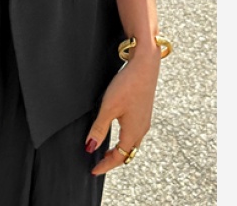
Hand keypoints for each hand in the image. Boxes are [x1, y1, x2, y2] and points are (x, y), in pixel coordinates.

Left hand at [84, 47, 160, 174]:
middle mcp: (141, 129)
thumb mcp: (108, 108)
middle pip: (127, 152)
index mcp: (133, 132)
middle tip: (98, 162)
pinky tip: (116, 131)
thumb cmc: (127, 85)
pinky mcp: (143, 111)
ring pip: (131, 143)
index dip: (105, 165)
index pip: (119, 157)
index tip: (94, 170)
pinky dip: (124, 139)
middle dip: (113, 159)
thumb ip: (99, 128)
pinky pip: (134, 132)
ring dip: (119, 149)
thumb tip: (91, 147)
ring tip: (105, 150)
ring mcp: (144, 120)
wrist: (145, 66)